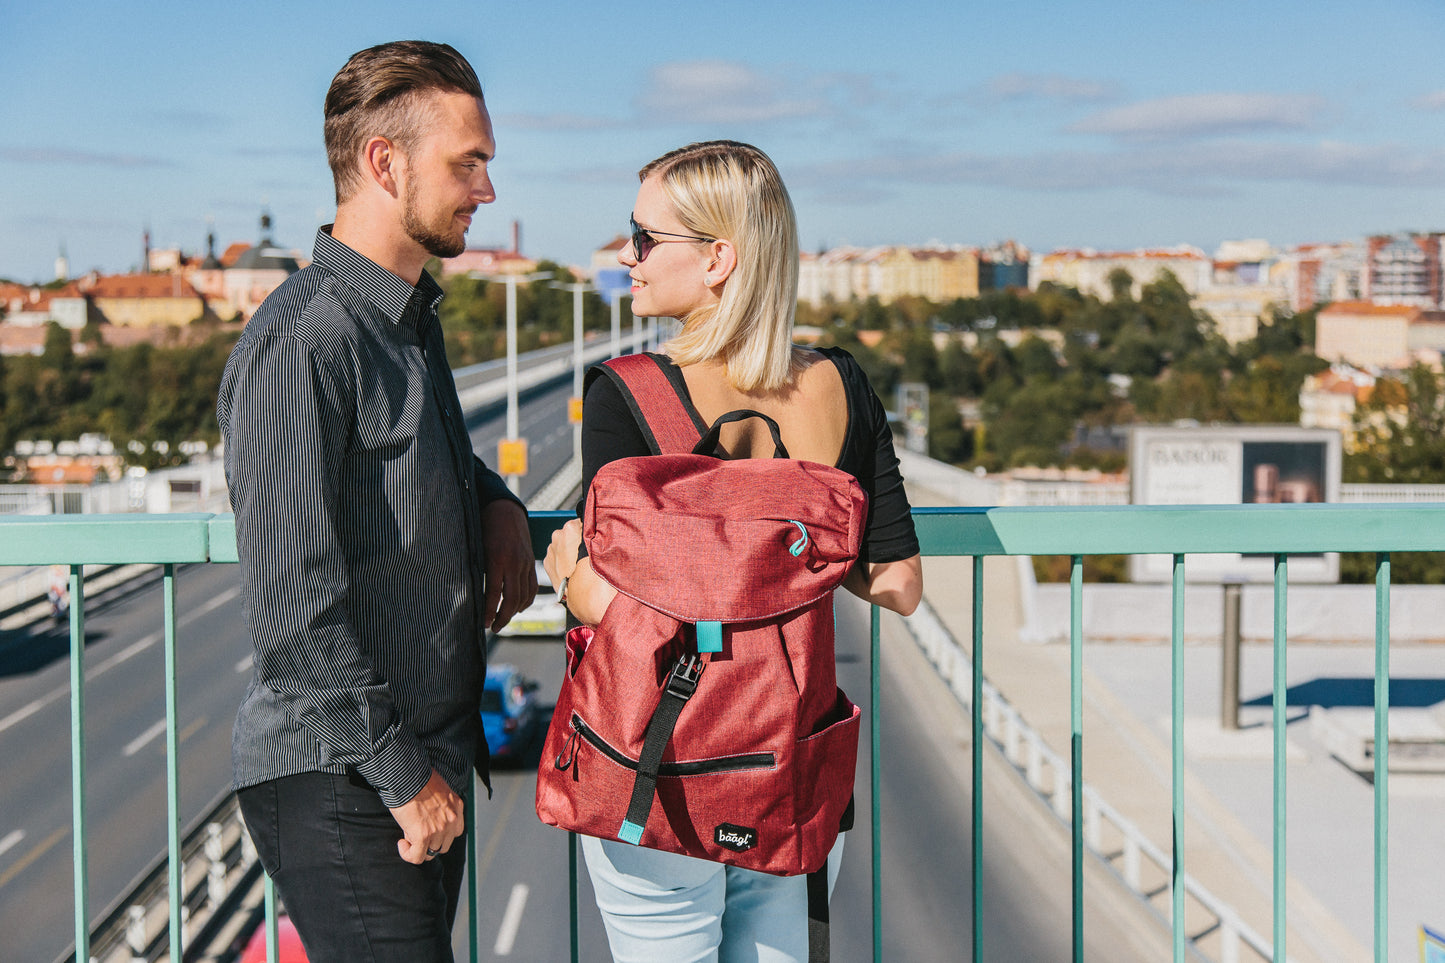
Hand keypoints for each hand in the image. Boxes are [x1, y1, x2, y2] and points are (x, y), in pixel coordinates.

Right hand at [389, 769, 463, 864]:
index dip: (440, 834)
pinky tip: (401, 843)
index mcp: (457, 806)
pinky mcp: (423, 836)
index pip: (455, 831)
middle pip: (444, 845)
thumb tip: (427, 821)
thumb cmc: (417, 778)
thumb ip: (439, 807)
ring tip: (407, 835)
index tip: (427, 829)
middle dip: (430, 843)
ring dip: (418, 847)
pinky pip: (417, 857)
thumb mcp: (438, 791)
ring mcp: (439, 829)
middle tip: (415, 833)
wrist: (407, 776)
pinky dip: (408, 854)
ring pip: (431, 853)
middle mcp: (452, 819)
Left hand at [480, 500, 537, 632]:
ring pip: (524, 595)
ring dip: (514, 612)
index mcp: (496, 559)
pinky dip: (526, 600)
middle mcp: (514, 563)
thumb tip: (469, 593)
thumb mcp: (476, 547)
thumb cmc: (483, 526)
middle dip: (502, 617)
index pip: (494, 593)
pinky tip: (517, 607)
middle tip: (493, 628)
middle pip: (512, 599)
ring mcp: (525, 563)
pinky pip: (532, 587)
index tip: (483, 624)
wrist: (504, 509)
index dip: (489, 612)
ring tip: (503, 620)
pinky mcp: (531, 562)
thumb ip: (476, 569)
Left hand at [544, 520, 615, 626]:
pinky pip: (555, 558)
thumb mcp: (604, 545)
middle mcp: (557, 535)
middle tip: (587, 554)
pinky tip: (572, 570)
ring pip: (561, 546)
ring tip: (580, 565)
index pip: (582, 523)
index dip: (589, 533)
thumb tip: (600, 529)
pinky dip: (561, 562)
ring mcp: (550, 550)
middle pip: (569, 533)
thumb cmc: (598, 569)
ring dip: (568, 552)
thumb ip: (598, 534)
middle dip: (576, 541)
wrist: (588, 593)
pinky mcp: (546, 563)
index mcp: (571, 526)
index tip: (594, 541)